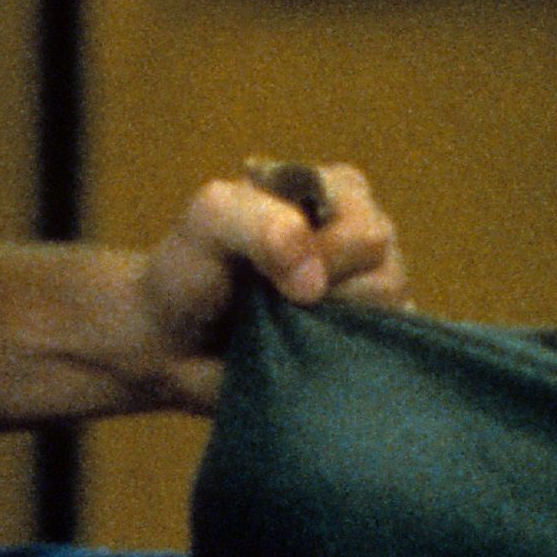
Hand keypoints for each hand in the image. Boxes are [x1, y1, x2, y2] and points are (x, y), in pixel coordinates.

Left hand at [133, 163, 405, 408]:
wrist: (167, 341)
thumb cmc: (190, 268)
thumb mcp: (209, 219)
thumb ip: (262, 225)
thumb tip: (314, 283)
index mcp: (339, 193)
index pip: (367, 229)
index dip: (323, 258)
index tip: (267, 270)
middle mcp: (363, 241)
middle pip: (387, 275)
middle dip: (325, 296)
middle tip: (272, 302)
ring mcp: (368, 297)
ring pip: (389, 320)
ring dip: (328, 331)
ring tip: (284, 327)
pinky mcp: (363, 347)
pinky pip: (385, 360)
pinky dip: (346, 363)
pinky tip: (306, 356)